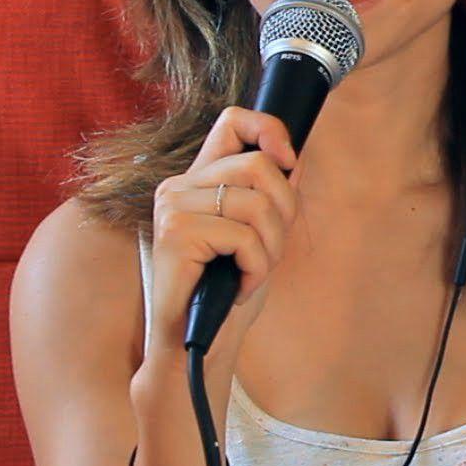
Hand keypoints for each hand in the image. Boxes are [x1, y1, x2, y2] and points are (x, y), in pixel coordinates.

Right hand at [143, 107, 300, 362]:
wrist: (197, 344)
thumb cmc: (227, 291)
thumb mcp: (258, 235)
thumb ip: (268, 196)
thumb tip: (293, 161)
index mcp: (198, 180)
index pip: (233, 122)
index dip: (270, 129)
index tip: (289, 161)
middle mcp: (179, 186)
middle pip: (258, 164)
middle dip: (284, 210)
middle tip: (271, 248)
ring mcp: (173, 208)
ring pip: (256, 202)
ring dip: (271, 246)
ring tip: (253, 271)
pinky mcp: (175, 235)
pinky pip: (244, 236)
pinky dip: (256, 267)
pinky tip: (241, 287)